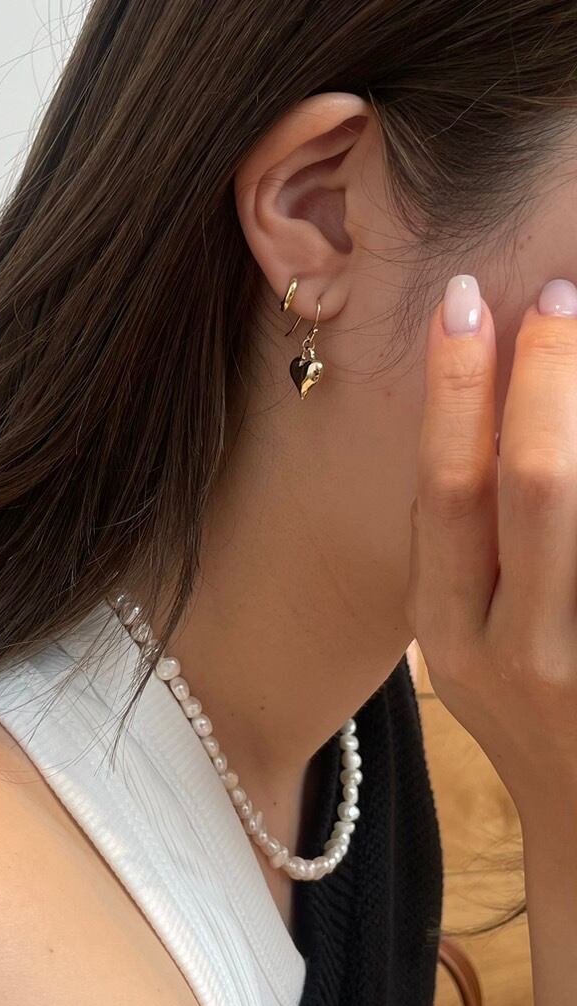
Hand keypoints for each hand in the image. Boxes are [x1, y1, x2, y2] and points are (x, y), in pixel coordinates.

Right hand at [405, 273, 576, 826]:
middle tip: (561, 293)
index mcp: (448, 638)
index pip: (446, 491)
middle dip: (549, 379)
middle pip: (536, 490)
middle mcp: (517, 657)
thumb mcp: (468, 639)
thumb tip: (490, 397)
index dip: (455, 389)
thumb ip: (467, 540)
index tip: (466, 297)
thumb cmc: (532, 712)